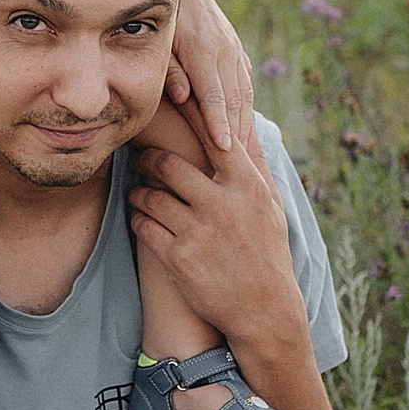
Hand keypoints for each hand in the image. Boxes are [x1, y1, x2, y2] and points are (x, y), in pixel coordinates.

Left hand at [127, 132, 305, 353]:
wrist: (264, 310)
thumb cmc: (267, 252)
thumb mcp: (270, 206)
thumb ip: (255, 164)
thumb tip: (245, 124)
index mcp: (247, 187)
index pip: (213, 137)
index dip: (190, 114)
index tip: (171, 99)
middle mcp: (223, 205)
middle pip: (169, 165)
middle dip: (148, 158)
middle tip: (139, 155)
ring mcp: (199, 232)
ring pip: (151, 196)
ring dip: (138, 191)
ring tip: (138, 191)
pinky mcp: (179, 259)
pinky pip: (144, 226)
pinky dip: (138, 218)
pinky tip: (140, 217)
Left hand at [167, 0, 256, 157]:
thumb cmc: (159, 17)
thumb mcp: (159, 38)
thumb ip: (169, 66)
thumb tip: (182, 96)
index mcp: (203, 49)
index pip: (214, 95)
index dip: (219, 124)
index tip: (225, 150)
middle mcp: (225, 50)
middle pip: (235, 100)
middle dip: (239, 134)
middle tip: (242, 166)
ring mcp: (234, 50)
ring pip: (244, 94)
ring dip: (246, 126)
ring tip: (247, 158)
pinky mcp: (235, 50)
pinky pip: (244, 85)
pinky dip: (245, 110)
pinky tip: (244, 132)